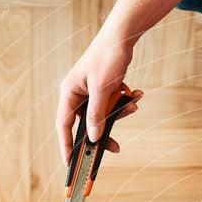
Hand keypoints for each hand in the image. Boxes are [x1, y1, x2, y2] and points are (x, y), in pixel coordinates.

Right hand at [56, 33, 143, 165]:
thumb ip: (97, 114)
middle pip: (87, 125)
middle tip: (116, 149)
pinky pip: (113, 105)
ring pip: (103, 116)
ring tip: (134, 105)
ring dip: (120, 113)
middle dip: (104, 134)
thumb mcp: (102, 89)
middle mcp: (77, 94)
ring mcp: (91, 93)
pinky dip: (125, 103)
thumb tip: (93, 138)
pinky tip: (137, 95)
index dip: (66, 146)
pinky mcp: (104, 91)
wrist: (123, 36)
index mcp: (69, 92)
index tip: (69, 165)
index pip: (64, 126)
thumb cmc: (108, 57)